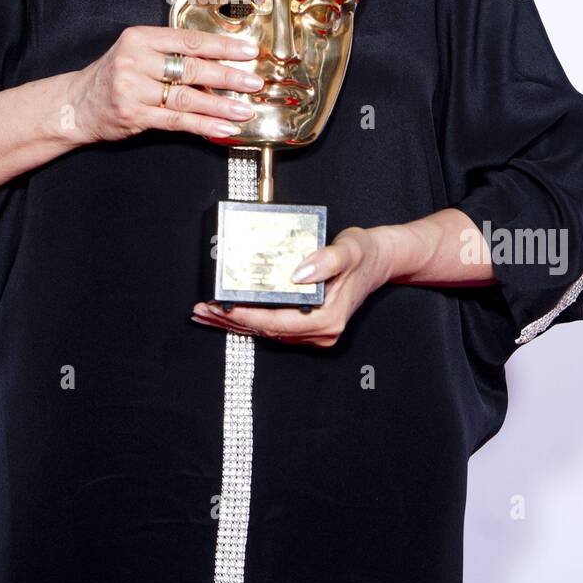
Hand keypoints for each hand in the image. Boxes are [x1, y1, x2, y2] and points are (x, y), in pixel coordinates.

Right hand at [66, 25, 265, 145]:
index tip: (248, 50)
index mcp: (141, 38)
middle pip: (191, 68)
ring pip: (187, 98)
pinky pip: (176, 121)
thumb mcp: (138, 53)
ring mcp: (133, 89)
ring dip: (220, 106)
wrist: (76, 104)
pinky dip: (203, 125)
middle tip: (254, 82)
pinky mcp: (133, 115)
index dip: (222, 46)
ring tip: (244, 109)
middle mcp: (136, 60)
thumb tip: (220, 62)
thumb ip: (171, 54)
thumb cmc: (114, 76)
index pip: (190, 40)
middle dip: (228, 76)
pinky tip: (223, 128)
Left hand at [191, 226, 392, 347]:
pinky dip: (251, 321)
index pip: (275, 322)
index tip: (220, 308)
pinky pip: (275, 326)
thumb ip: (326, 260)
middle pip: (267, 330)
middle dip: (231, 322)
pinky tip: (232, 314)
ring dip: (237, 324)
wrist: (381, 260)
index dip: (244, 316)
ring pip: (268, 331)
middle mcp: (321, 332)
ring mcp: (316, 332)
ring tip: (208, 313)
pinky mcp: (310, 326)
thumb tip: (298, 273)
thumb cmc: (365, 254)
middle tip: (202, 311)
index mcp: (327, 319)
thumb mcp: (348, 249)